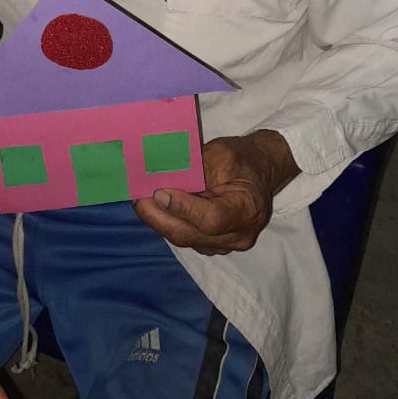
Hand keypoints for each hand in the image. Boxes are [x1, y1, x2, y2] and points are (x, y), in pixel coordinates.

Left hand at [134, 131, 298, 254]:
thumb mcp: (220, 154)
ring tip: (142, 202)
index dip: (182, 208)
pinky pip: (187, 238)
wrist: (260, 170)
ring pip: (185, 238)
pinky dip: (170, 224)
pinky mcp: (215, 245)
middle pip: (191, 234)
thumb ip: (194, 168)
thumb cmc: (241, 159)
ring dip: (160, 221)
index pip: (210, 219)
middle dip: (159, 217)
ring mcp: (228, 244)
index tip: (157, 193)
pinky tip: (157, 209)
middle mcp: (239, 234)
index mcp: (247, 209)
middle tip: (138, 199)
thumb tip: (160, 178)